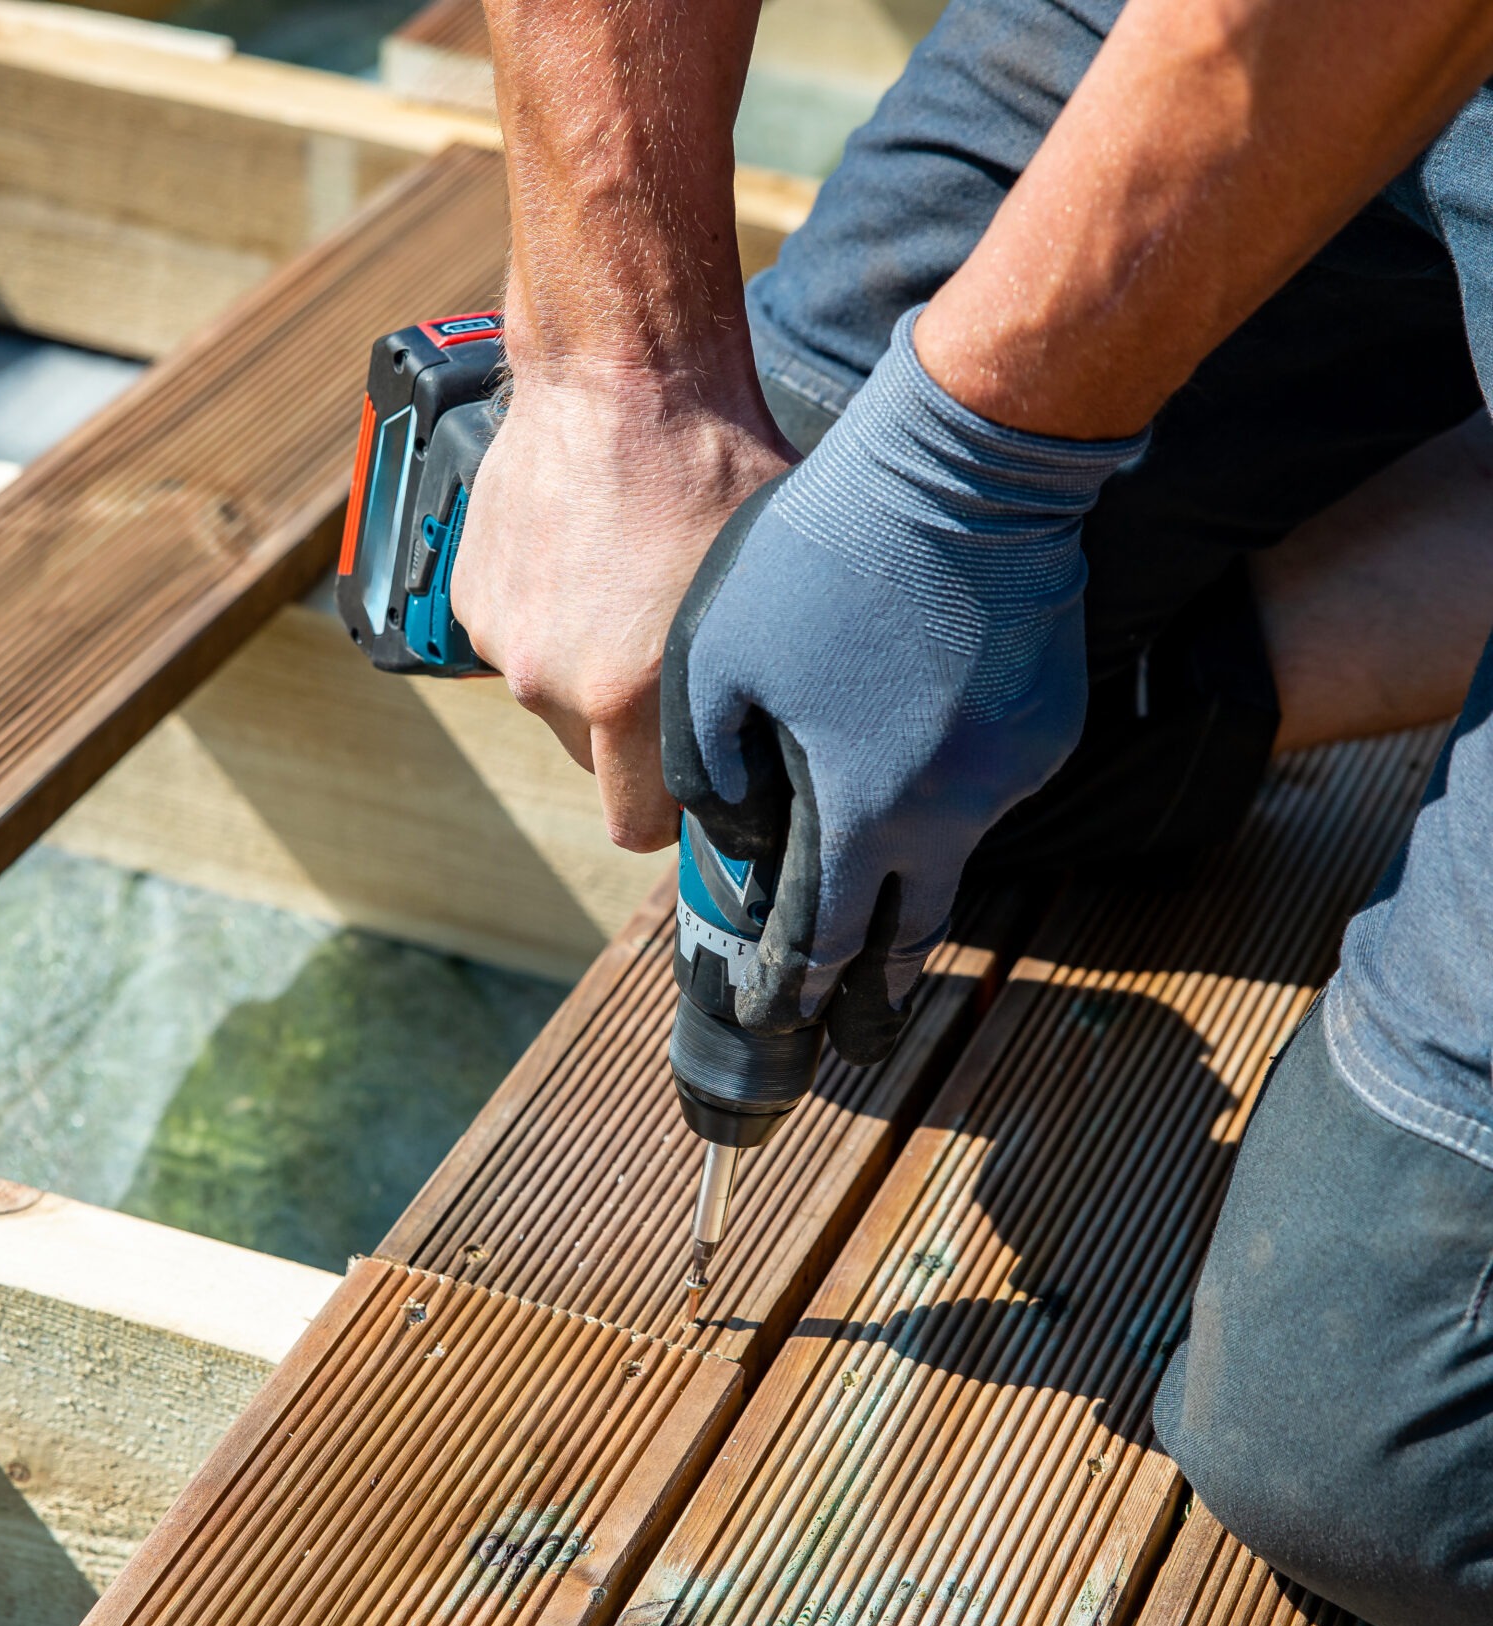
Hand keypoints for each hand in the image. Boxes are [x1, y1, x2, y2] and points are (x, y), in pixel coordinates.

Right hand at [451, 370, 791, 851]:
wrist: (618, 369)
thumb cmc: (715, 465)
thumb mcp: (771, 593)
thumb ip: (766, 693)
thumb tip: (790, 762)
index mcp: (627, 696)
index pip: (636, 825)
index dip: (675, 811)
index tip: (699, 780)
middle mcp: (552, 681)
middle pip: (597, 760)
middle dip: (634, 731)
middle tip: (673, 655)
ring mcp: (504, 639)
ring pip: (558, 696)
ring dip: (589, 666)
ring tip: (630, 588)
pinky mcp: (472, 596)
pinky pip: (521, 639)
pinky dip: (550, 616)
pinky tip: (589, 558)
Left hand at [661, 308, 1147, 1063]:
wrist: (967, 464)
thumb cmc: (824, 556)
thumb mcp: (718, 657)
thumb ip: (710, 766)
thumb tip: (735, 836)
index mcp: (869, 805)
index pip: (831, 934)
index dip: (799, 985)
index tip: (777, 1019)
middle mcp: (957, 807)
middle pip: (916, 924)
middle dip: (879, 985)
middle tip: (858, 1026)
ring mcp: (1017, 768)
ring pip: (954, 849)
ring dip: (911, 872)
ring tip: (871, 883)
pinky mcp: (1050, 724)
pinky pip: (987, 786)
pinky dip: (947, 795)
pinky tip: (911, 758)